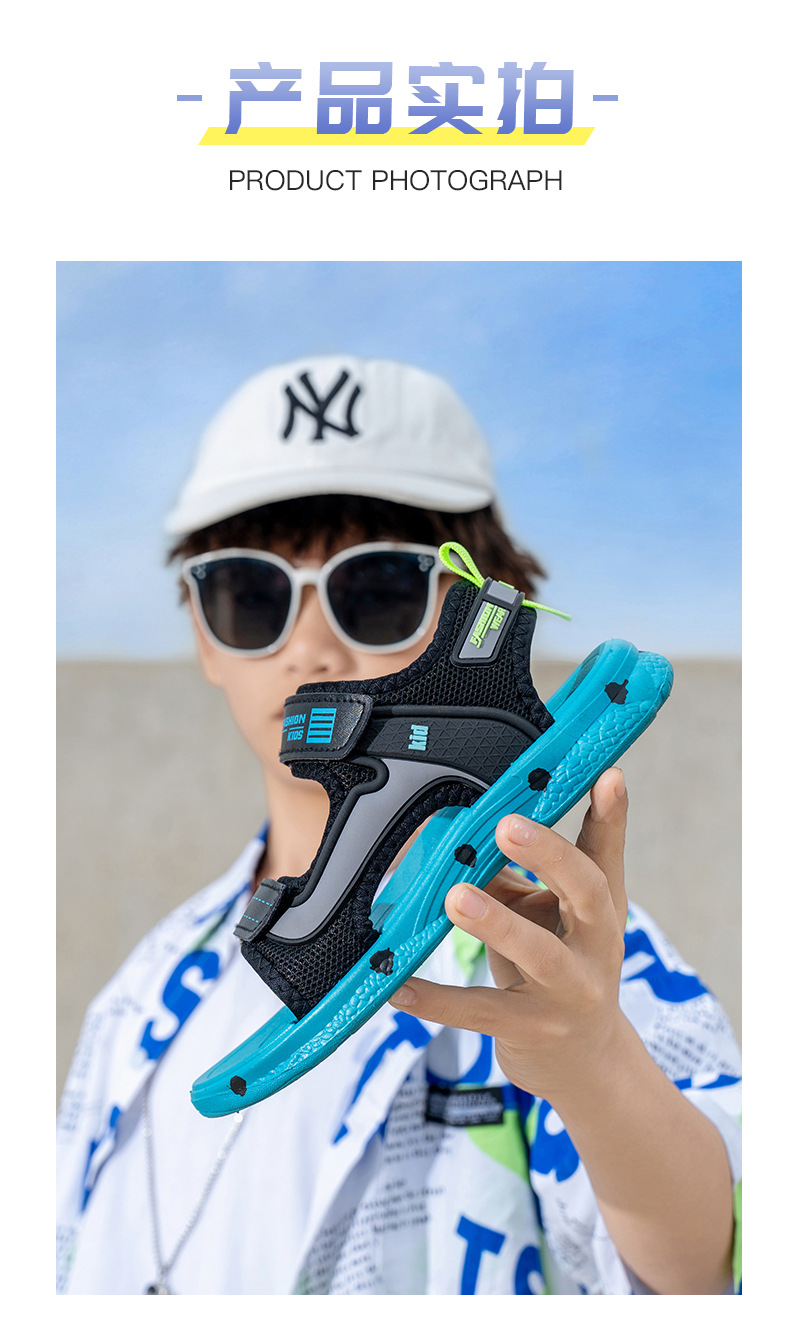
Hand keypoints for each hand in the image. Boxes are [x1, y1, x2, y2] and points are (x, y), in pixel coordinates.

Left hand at [389, 766, 629, 1107]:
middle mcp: (596, 947)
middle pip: (589, 893)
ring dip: (497, 923)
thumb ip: (512, 877)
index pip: (607, 855)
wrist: (583, 1063)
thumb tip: (458, 833)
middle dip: (550, 856)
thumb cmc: (558, 971)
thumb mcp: (548, 919)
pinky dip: (437, 1000)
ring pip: (540, 954)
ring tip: (455, 896)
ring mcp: (569, 992)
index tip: (607, 774)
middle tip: (507, 825)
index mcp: (601, 909)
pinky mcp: (532, 1031)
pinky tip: (398, 986)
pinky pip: (482, 1012)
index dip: (611, 815)